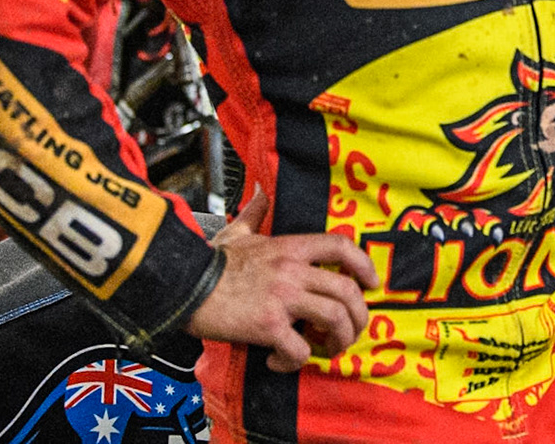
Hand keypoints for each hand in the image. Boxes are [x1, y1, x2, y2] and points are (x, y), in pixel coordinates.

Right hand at [186, 193, 378, 373]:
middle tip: (352, 331)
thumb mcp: (237, 232)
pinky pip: (299, 349)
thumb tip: (259, 193)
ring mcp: (283, 298)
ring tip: (327, 349)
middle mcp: (293, 271)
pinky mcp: (268, 326)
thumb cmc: (210, 262)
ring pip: (334, 319)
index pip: (340, 246)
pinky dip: (297, 361)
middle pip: (347, 290)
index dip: (363, 264)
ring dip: (339, 340)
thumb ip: (255, 213)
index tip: (372, 283)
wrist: (182, 285)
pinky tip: (282, 360)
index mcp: (290, 247)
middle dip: (359, 316)